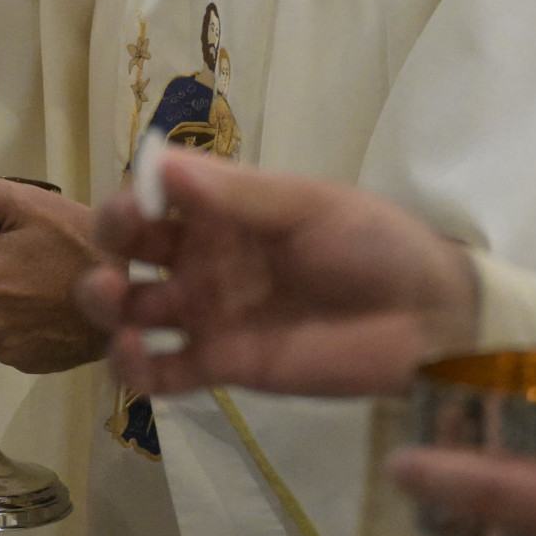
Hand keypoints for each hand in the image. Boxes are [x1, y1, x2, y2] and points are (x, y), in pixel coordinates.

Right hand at [74, 148, 478, 396]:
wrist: (429, 320)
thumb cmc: (375, 245)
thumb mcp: (311, 207)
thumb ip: (236, 194)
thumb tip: (160, 163)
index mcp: (226, 206)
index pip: (154, 194)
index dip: (130, 199)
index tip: (133, 210)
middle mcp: (208, 255)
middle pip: (133, 248)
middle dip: (107, 248)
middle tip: (111, 263)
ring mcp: (212, 312)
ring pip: (134, 309)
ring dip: (106, 305)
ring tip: (112, 303)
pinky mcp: (224, 365)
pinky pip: (163, 372)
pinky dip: (135, 368)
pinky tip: (135, 358)